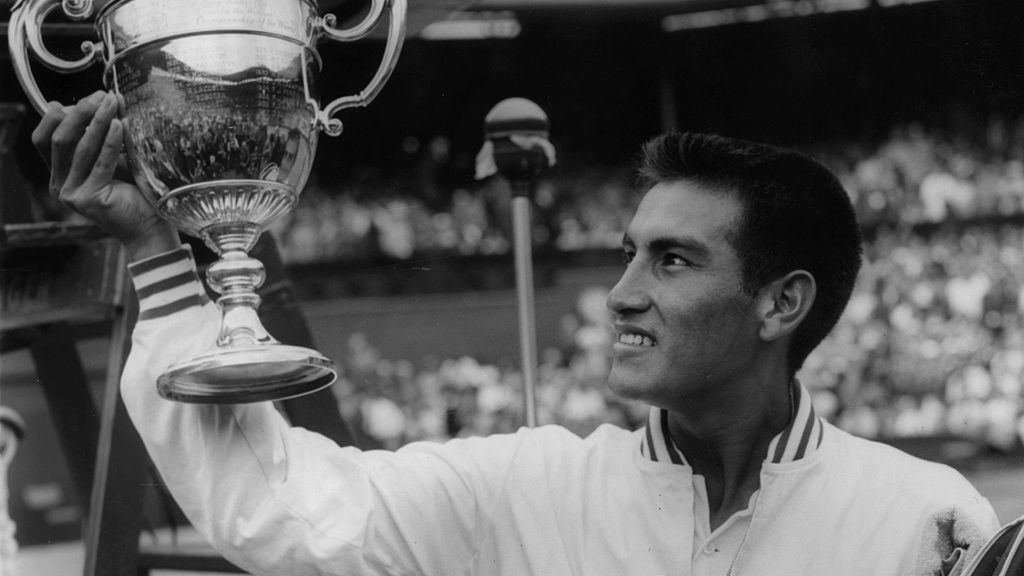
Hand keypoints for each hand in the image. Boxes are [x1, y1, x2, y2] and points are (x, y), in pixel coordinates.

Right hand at [32, 90, 178, 260]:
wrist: (150, 226)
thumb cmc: (134, 190)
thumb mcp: (115, 156)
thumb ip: (105, 133)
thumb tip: (106, 98)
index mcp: (60, 173)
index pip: (44, 139)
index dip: (58, 116)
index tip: (85, 99)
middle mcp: (60, 184)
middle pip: (60, 139)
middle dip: (80, 113)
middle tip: (102, 96)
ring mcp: (71, 193)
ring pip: (79, 148)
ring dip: (97, 121)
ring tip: (113, 104)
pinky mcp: (88, 199)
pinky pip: (100, 162)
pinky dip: (110, 141)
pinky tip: (121, 125)